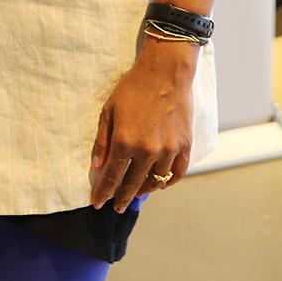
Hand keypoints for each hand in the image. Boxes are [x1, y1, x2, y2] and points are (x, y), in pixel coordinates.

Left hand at [89, 35, 195, 211]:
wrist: (165, 73)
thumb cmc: (133, 88)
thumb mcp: (108, 111)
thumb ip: (102, 141)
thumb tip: (97, 166)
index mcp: (125, 142)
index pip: (112, 177)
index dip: (103, 192)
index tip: (97, 203)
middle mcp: (148, 151)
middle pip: (133, 184)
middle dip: (122, 198)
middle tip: (116, 207)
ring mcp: (169, 150)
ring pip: (156, 181)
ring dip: (144, 191)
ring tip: (136, 194)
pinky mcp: (184, 146)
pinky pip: (177, 173)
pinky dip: (167, 181)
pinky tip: (159, 183)